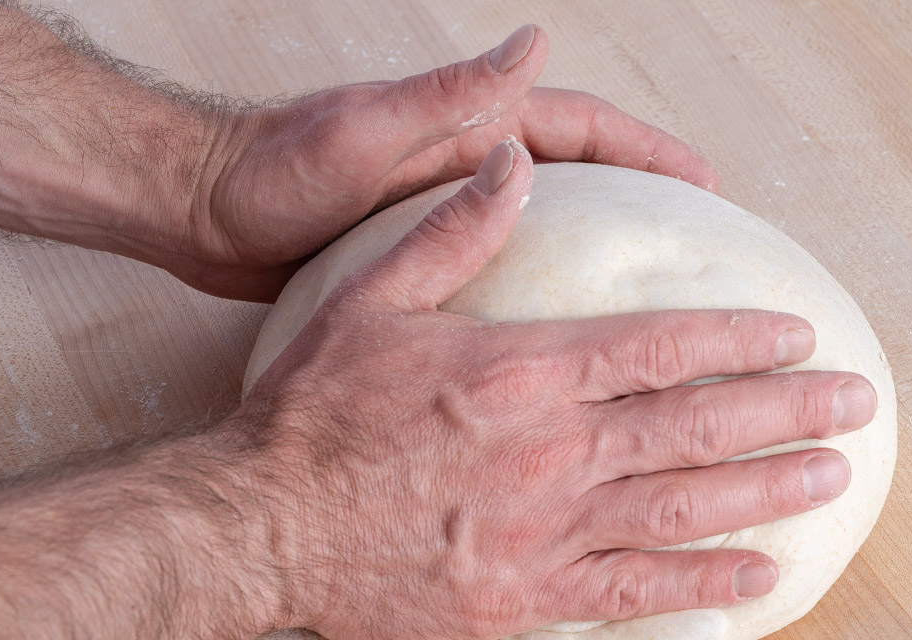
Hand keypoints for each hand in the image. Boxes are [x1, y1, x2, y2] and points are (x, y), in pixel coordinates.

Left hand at [179, 25, 719, 300]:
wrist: (204, 212)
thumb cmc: (277, 170)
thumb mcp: (367, 130)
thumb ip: (449, 93)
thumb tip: (532, 39)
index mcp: (467, 128)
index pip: (584, 131)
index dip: (649, 156)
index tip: (707, 187)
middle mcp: (464, 161)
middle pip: (580, 177)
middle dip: (642, 201)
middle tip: (696, 246)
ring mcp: (443, 206)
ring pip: (544, 225)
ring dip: (597, 247)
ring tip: (646, 293)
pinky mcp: (417, 247)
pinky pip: (499, 263)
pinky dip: (537, 282)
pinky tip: (554, 328)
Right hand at [226, 139, 875, 639]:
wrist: (261, 521)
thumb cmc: (315, 411)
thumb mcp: (372, 299)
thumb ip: (454, 231)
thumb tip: (514, 161)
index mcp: (522, 370)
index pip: (659, 347)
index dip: (739, 338)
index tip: (796, 333)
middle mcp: (551, 448)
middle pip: (695, 424)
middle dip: (786, 409)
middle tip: (853, 400)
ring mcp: (544, 526)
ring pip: (683, 504)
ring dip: (768, 488)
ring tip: (832, 473)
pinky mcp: (524, 591)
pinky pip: (632, 589)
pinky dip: (700, 581)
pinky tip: (758, 573)